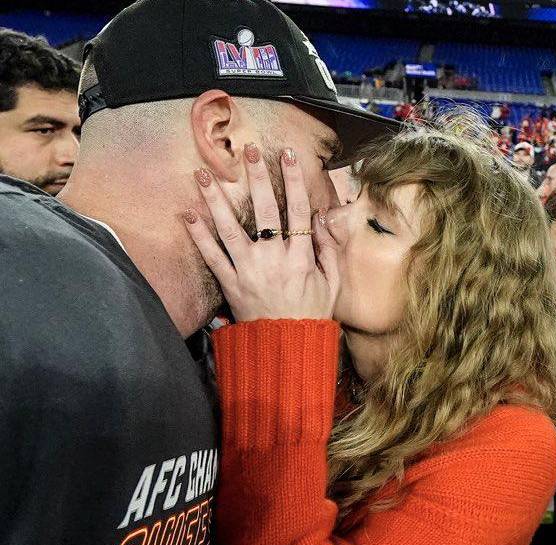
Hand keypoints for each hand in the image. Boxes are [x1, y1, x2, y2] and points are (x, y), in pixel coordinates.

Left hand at [184, 144, 339, 321]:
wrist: (286, 347)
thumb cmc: (311, 314)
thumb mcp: (332, 283)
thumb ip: (328, 250)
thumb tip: (321, 218)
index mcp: (301, 257)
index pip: (298, 210)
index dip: (294, 179)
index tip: (287, 154)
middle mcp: (274, 259)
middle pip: (265, 210)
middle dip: (257, 177)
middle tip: (248, 150)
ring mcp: (249, 271)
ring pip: (231, 229)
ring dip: (217, 200)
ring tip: (204, 174)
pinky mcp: (230, 285)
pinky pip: (213, 257)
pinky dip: (199, 237)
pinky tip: (187, 215)